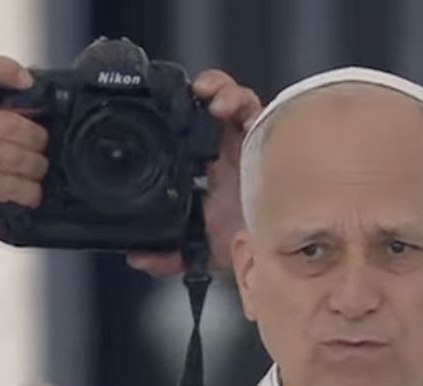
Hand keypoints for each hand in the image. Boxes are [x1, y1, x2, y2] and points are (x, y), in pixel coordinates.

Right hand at [0, 55, 47, 285]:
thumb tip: (42, 113)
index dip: (5, 69)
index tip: (28, 82)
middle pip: (14, 123)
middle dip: (38, 143)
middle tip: (40, 156)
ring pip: (17, 155)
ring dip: (36, 170)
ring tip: (35, 177)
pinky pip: (13, 182)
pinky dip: (29, 192)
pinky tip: (29, 195)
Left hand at [125, 69, 262, 277]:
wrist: (284, 253)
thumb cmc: (254, 247)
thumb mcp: (204, 253)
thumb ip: (170, 256)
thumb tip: (138, 257)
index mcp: (215, 175)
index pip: (191, 139)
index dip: (174, 123)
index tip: (153, 118)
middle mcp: (231, 155)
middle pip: (211, 114)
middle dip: (194, 100)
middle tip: (177, 102)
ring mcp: (249, 143)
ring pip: (233, 102)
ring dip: (217, 92)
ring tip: (204, 97)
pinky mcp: (267, 136)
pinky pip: (253, 105)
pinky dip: (235, 97)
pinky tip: (221, 105)